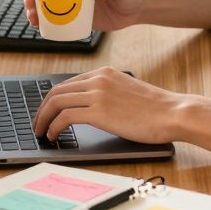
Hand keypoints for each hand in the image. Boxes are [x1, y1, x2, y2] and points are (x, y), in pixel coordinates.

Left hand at [32, 67, 189, 143]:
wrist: (172, 113)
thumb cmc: (155, 109)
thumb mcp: (126, 92)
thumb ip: (107, 94)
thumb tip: (88, 108)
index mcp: (104, 73)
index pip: (68, 83)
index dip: (52, 99)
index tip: (47, 113)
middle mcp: (98, 79)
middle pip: (56, 91)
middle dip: (42, 109)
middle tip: (38, 124)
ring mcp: (98, 94)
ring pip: (56, 102)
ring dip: (44, 119)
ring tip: (42, 132)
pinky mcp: (99, 111)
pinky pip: (65, 117)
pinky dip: (54, 127)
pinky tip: (54, 136)